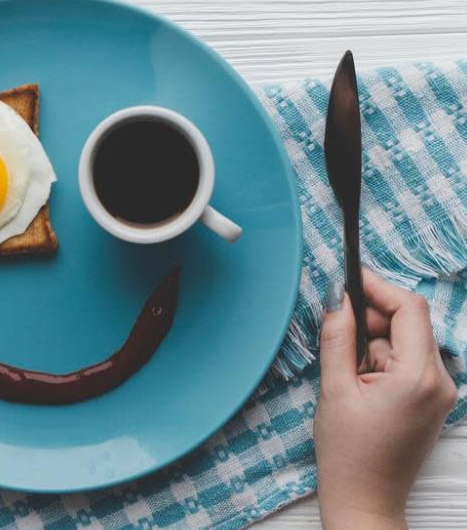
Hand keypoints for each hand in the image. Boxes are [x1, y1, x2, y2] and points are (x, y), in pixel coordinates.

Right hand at [314, 269, 456, 528]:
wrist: (365, 497)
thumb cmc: (348, 452)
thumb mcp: (334, 387)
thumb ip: (337, 336)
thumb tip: (338, 297)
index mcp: (418, 376)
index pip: (409, 309)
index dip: (378, 287)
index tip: (350, 276)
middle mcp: (440, 381)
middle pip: (408, 323)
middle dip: (371, 319)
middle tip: (337, 330)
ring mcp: (440, 391)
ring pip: (404, 341)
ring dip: (373, 345)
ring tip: (347, 376)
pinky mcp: (432, 399)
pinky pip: (408, 361)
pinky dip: (381, 361)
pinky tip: (360, 384)